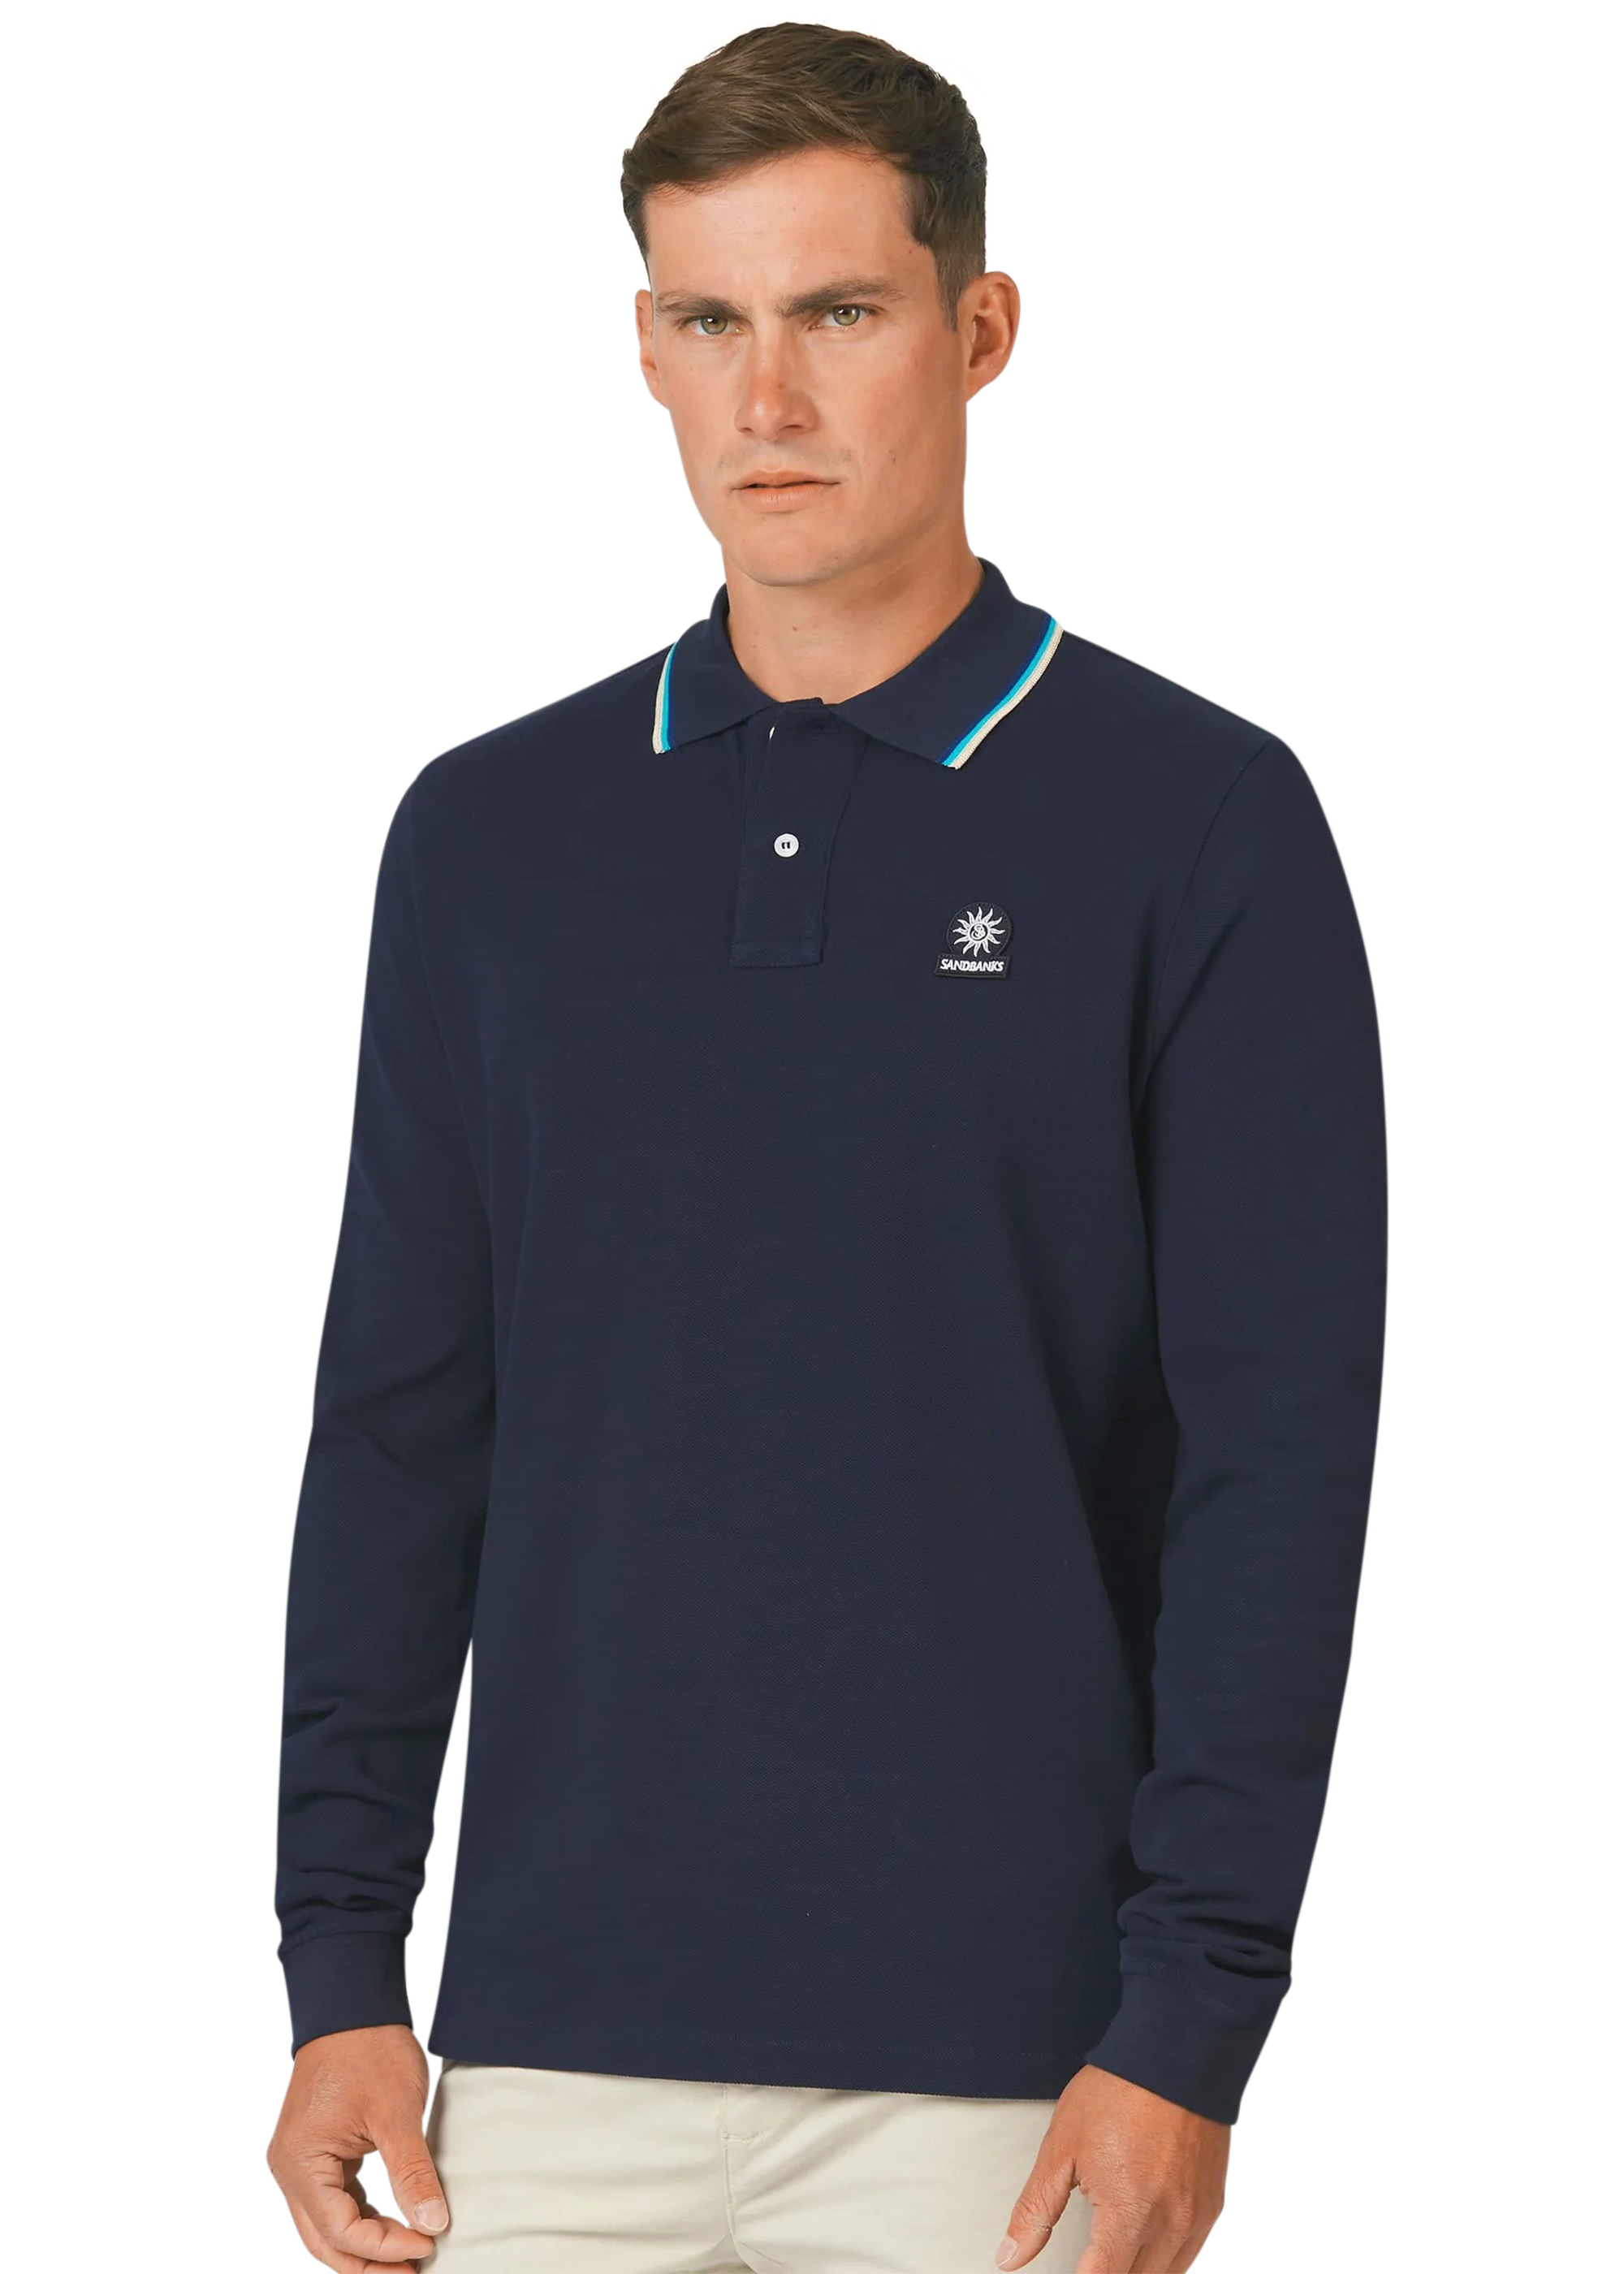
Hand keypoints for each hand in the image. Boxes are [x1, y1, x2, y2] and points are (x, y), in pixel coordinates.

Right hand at [266, 2025, 448, 2268]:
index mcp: (302, 2162)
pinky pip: (334, 2201)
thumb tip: (433, 2223)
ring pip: (327, 2226)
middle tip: (415, 2268)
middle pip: (325, 2241)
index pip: (340, 2231)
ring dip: (366, 2244)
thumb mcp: (397, 2113)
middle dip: (370, 2261)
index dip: (385, 2246)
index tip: (427, 2244)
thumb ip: (412, 2173)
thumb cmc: (369, 2048)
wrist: (353, 2005)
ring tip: (409, 2251)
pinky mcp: (317, 2152)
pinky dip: (362, 2217)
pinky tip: (394, 2222)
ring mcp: (301, 2161)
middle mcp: (291, 2169)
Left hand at [996, 2065, 1229, 2272]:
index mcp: (1128, 2214)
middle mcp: (1169, 2226)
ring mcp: (1196, 2219)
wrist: (1177, 2054)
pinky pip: (1188, 2256)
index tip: (1066, 2270)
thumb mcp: (1061, 2149)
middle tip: (1086, 2256)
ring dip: (1136, 2269)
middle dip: (1106, 2271)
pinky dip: (1164, 2259)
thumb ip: (1036, 2210)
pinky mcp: (1212, 2207)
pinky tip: (1142, 2242)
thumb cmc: (1120, 2093)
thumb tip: (1010, 2256)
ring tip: (1109, 2252)